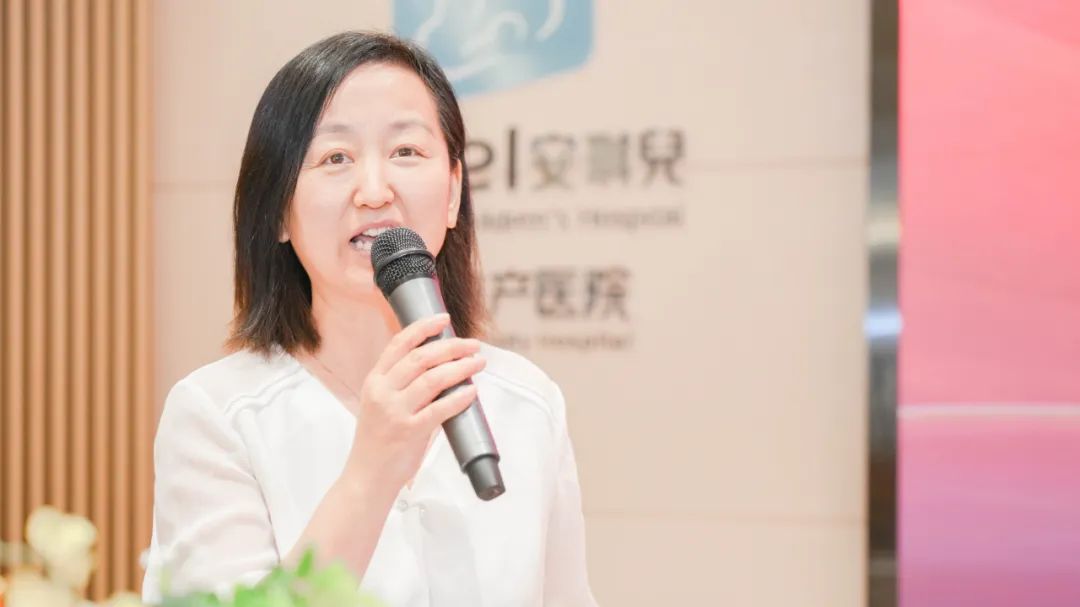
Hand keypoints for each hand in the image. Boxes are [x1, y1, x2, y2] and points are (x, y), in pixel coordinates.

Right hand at [345, 313, 484, 492]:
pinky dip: (459, 397)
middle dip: (451, 346)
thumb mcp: (381, 404)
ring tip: (478, 363)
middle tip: (472, 345)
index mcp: (374, 381)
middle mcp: (382, 392)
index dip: (423, 328)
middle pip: (421, 358)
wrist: (366, 477)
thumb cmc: (379, 440)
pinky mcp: (409, 432)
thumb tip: (441, 365)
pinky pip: (440, 409)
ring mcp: (394, 412)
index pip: (399, 344)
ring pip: (433, 379)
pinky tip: (472, 391)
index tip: (444, 319)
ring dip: (460, 367)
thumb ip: (402, 384)